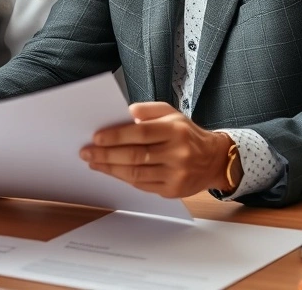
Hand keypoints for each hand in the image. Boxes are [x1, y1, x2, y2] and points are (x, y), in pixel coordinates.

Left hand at [80, 102, 237, 197]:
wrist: (214, 159)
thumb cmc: (187, 134)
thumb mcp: (171, 113)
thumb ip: (147, 110)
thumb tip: (122, 113)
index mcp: (175, 130)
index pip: (140, 132)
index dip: (116, 136)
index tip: (96, 137)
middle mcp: (177, 153)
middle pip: (135, 155)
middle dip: (106, 154)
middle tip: (86, 152)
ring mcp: (176, 174)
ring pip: (136, 173)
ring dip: (110, 168)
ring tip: (94, 162)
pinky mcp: (173, 190)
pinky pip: (143, 185)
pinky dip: (124, 178)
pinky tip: (112, 171)